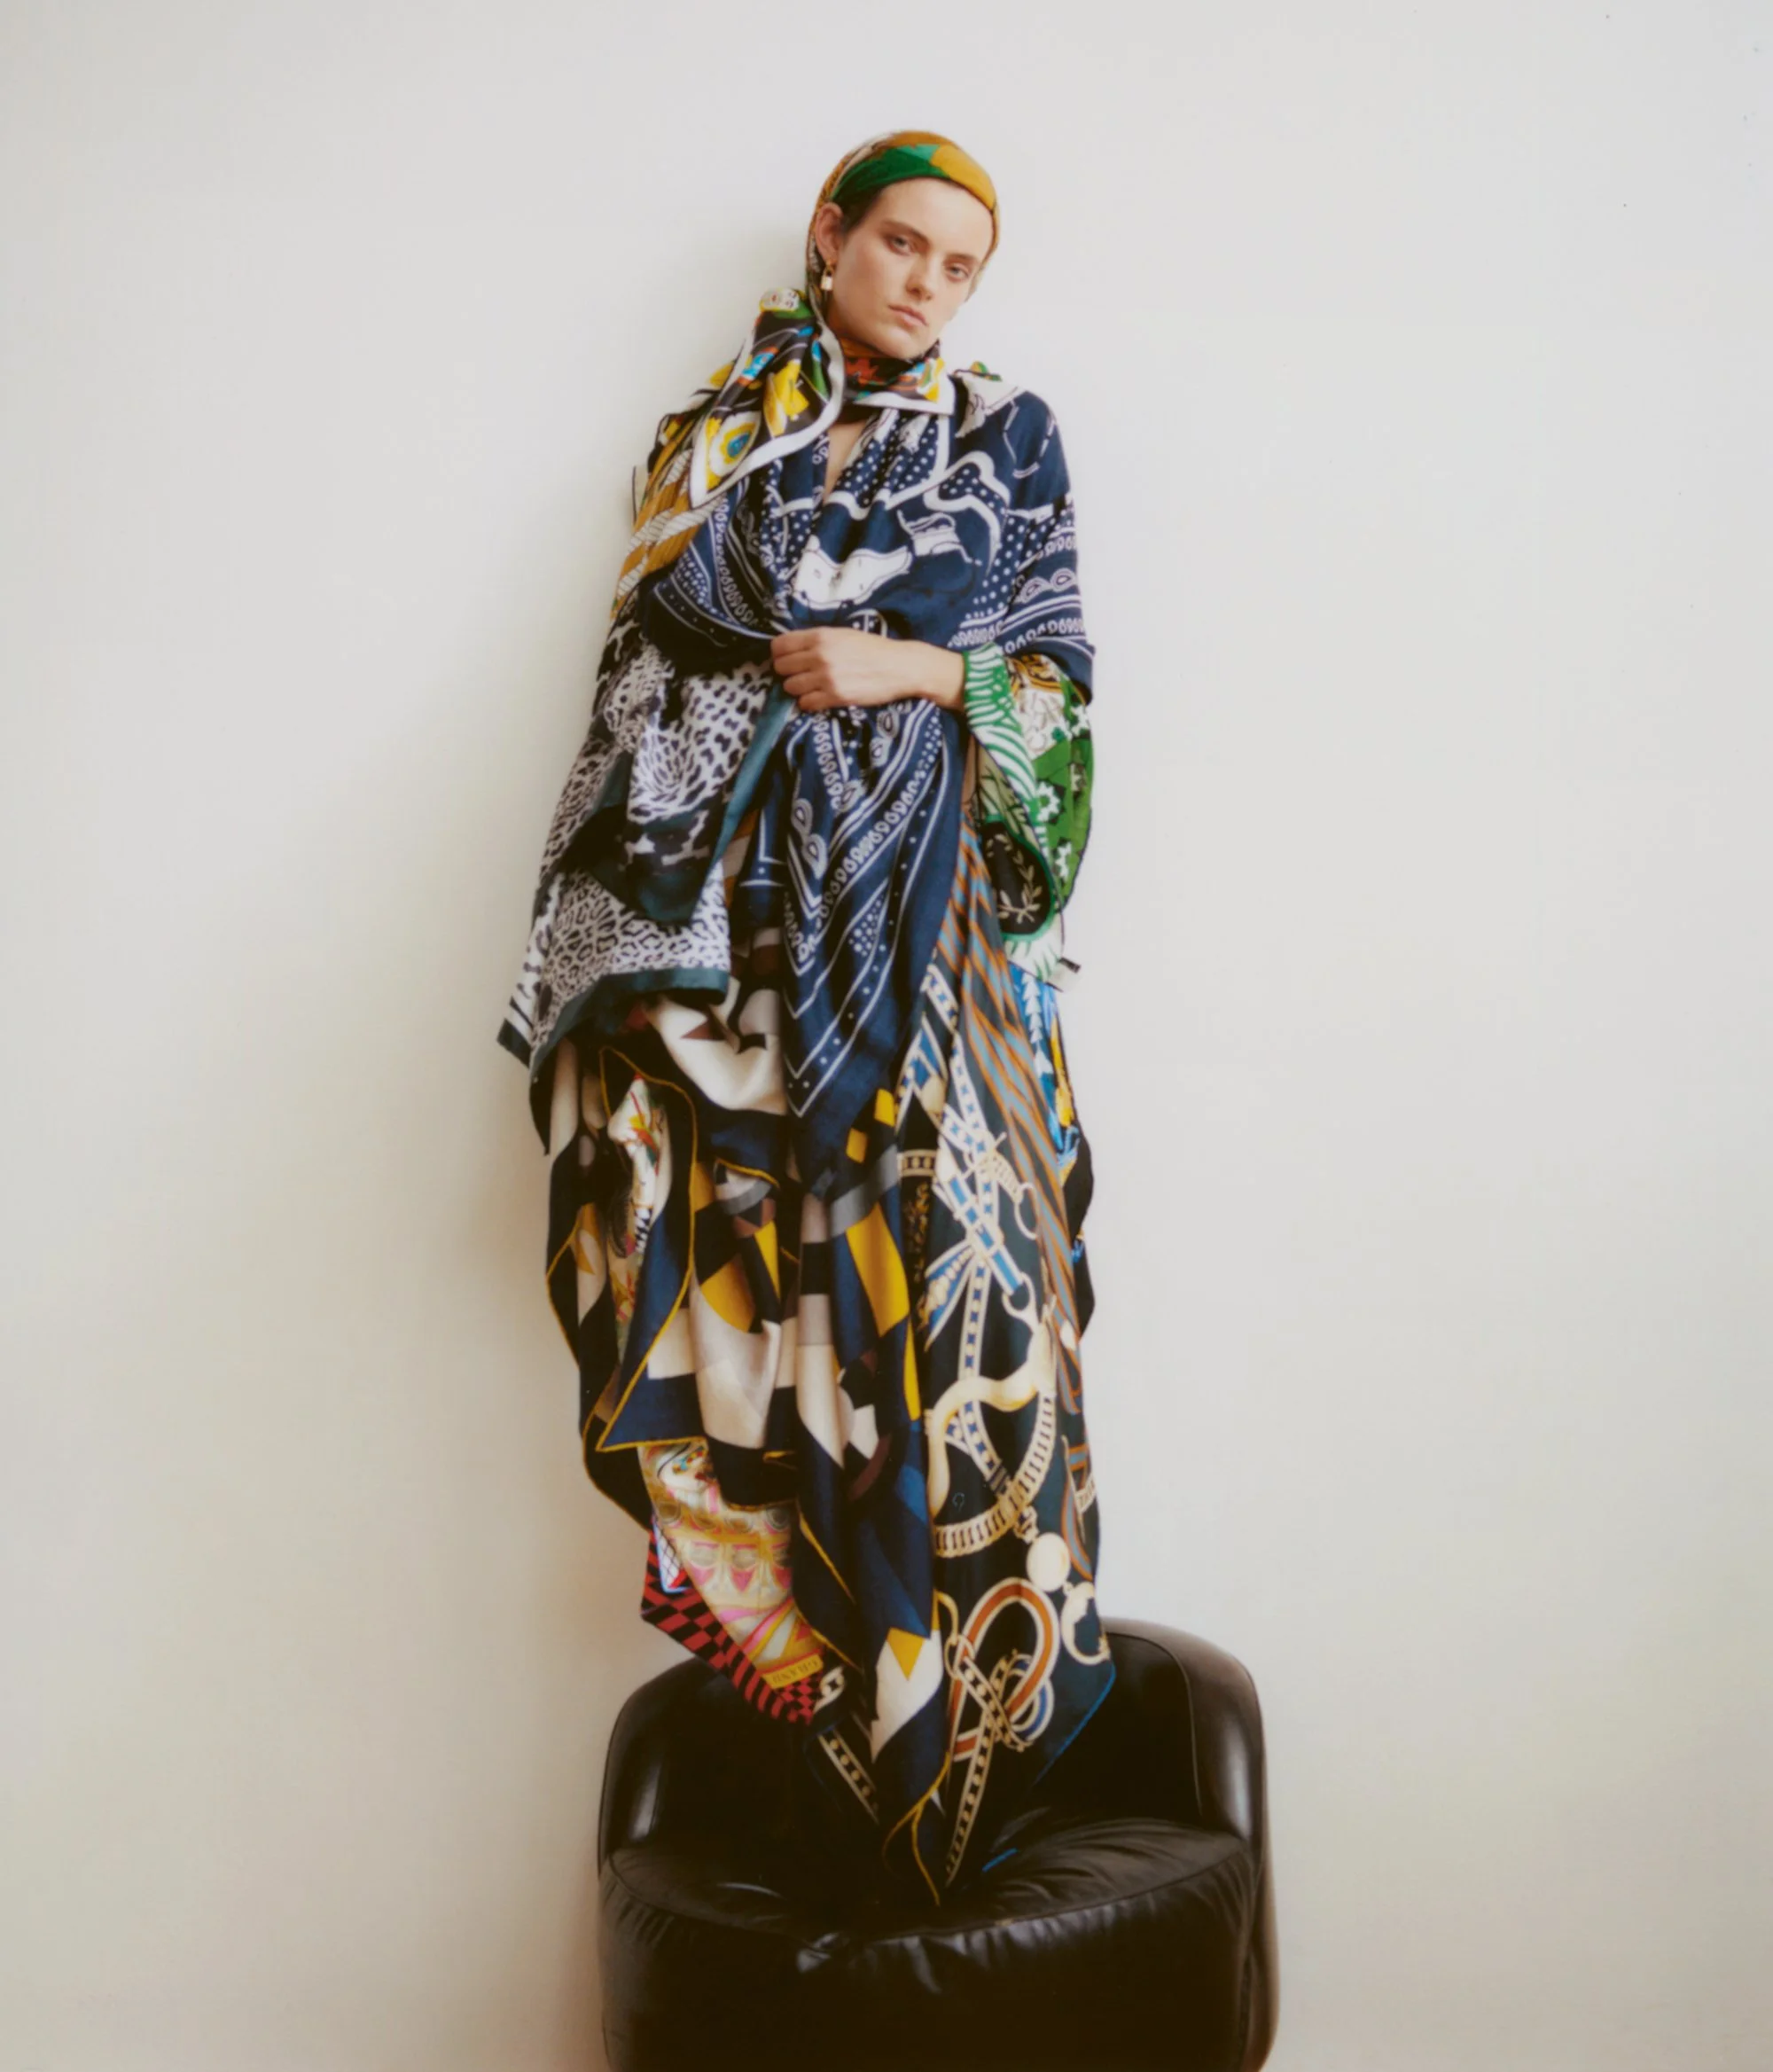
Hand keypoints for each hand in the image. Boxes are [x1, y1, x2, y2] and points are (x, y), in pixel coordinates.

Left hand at [770, 628, 964, 713]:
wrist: (900, 666)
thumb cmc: (873, 648)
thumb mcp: (843, 634)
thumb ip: (816, 639)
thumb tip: (791, 649)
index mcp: (820, 636)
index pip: (779, 646)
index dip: (779, 654)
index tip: (787, 659)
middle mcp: (820, 655)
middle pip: (781, 668)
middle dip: (787, 672)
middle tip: (800, 674)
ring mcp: (826, 677)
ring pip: (790, 687)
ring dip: (797, 689)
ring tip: (811, 687)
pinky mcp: (835, 697)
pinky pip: (805, 704)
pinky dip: (809, 703)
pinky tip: (820, 698)